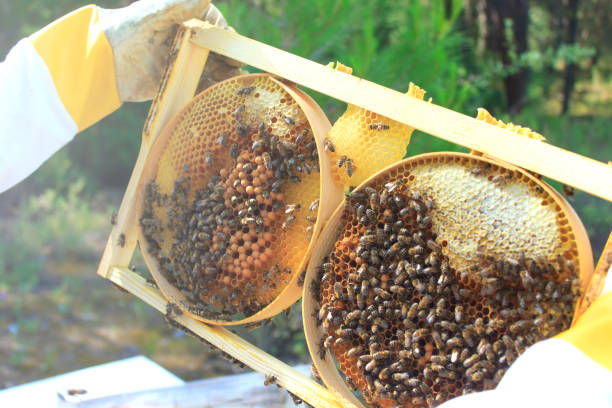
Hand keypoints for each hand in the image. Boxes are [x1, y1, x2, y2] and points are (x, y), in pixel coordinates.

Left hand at [99, 0, 242, 101]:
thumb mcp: (154, 15)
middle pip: (216, 48)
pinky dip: (211, 89)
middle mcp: (185, 39)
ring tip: (238, 84)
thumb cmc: (126, 31)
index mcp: (183, 18)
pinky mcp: (176, 80)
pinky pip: (199, 85)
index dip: (227, 37)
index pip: (214, 26)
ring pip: (211, 67)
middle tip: (241, 69)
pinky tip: (221, 95)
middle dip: (230, 58)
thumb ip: (179, 6)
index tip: (237, 48)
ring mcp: (182, 60)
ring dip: (225, 75)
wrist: (102, 62)